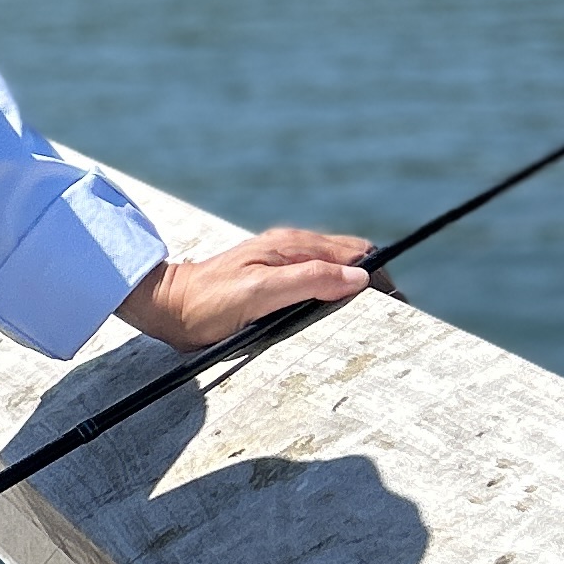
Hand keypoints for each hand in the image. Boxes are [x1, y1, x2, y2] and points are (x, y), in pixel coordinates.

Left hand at [118, 227, 373, 352]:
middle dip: (375, 281)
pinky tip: (338, 313)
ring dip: (357, 288)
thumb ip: (309, 280)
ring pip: (334, 268)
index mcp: (292, 247)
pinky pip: (315, 280)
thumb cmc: (209, 303)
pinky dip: (335, 293)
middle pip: (349, 258)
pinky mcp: (271, 278)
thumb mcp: (260, 293)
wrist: (167, 306)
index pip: (355, 251)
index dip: (380, 274)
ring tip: (374, 317)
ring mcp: (280, 262)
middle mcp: (290, 248)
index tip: (396, 303)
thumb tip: (359, 276)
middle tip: (393, 313)